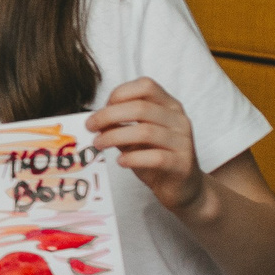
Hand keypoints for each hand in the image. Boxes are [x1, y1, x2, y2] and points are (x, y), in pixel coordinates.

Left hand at [88, 78, 209, 216]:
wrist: (183, 188)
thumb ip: (119, 126)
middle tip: (90, 127)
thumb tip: (94, 120)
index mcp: (170, 106)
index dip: (120, 93)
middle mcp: (179, 120)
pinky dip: (133, 158)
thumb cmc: (156, 157)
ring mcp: (183, 141)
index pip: (146, 85)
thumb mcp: (136, 137)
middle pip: (141, 108)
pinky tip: (120, 161)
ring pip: (146, 132)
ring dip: (115, 137)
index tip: (101, 109)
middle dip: (109, 115)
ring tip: (99, 144)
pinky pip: (156, 157)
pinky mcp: (182, 164)